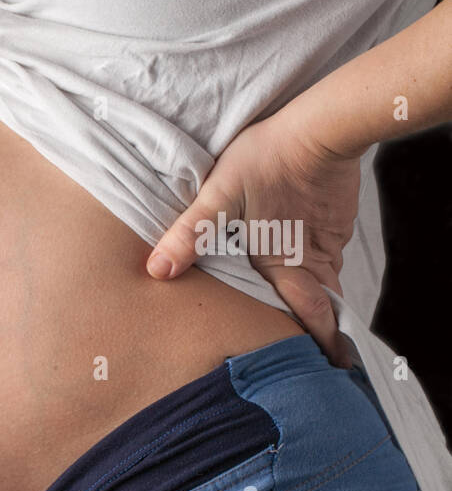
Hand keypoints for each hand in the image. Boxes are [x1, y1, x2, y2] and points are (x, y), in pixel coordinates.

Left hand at [146, 111, 362, 366]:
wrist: (320, 123)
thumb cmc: (267, 159)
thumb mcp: (217, 196)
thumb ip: (188, 235)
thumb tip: (156, 271)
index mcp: (285, 263)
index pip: (311, 315)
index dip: (321, 343)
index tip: (330, 367)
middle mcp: (312, 257)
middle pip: (322, 305)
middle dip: (324, 330)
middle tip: (327, 356)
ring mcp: (328, 238)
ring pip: (325, 279)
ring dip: (319, 299)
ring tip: (311, 321)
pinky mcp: (335, 219)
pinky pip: (327, 253)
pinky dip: (317, 267)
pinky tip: (300, 265)